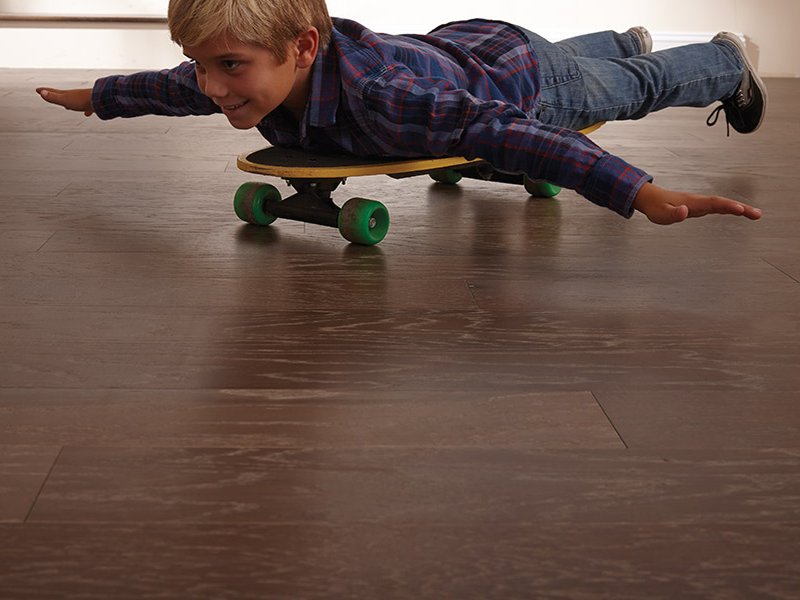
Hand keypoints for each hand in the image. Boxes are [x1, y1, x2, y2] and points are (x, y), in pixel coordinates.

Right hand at [36, 87, 93, 115]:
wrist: (100, 100)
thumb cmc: (82, 101)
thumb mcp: (65, 100)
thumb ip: (54, 97)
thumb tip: (42, 92)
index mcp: (66, 95)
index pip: (53, 92)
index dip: (45, 91)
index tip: (37, 89)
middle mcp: (74, 96)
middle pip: (63, 95)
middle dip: (55, 95)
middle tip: (49, 94)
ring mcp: (83, 99)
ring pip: (74, 101)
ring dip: (69, 102)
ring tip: (67, 106)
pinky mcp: (92, 104)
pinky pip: (86, 107)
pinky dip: (84, 110)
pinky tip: (87, 113)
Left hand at [633, 182, 761, 224]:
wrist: (650, 199)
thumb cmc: (655, 207)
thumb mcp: (661, 214)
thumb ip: (673, 213)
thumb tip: (685, 211)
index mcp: (692, 202)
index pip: (714, 203)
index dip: (728, 206)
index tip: (741, 210)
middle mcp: (699, 201)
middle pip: (723, 203)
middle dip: (741, 208)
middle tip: (757, 214)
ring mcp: (700, 204)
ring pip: (723, 205)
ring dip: (739, 208)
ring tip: (755, 214)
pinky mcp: (699, 207)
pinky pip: (718, 207)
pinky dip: (730, 209)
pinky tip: (738, 212)